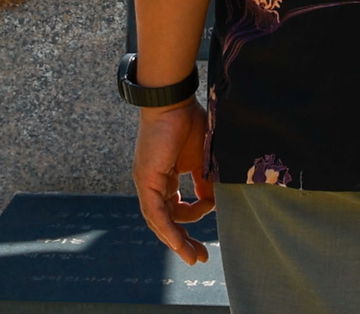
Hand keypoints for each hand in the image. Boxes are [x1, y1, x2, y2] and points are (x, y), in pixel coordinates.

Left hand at [131, 98, 214, 264]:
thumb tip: (214, 204)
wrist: (173, 101)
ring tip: (193, 257)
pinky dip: (168, 229)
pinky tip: (178, 243)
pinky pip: (156, 212)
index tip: (212, 213)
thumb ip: (206, 183)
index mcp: (164, 179)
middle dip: (183, 241)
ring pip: (159, 221)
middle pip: (165, 221)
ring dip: (176, 241)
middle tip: (199, 258)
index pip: (175, 209)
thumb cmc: (188, 122)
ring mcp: (146, 183)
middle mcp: (152, 184)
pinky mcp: (145, 180)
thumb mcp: (202, 160)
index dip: (193, 218)